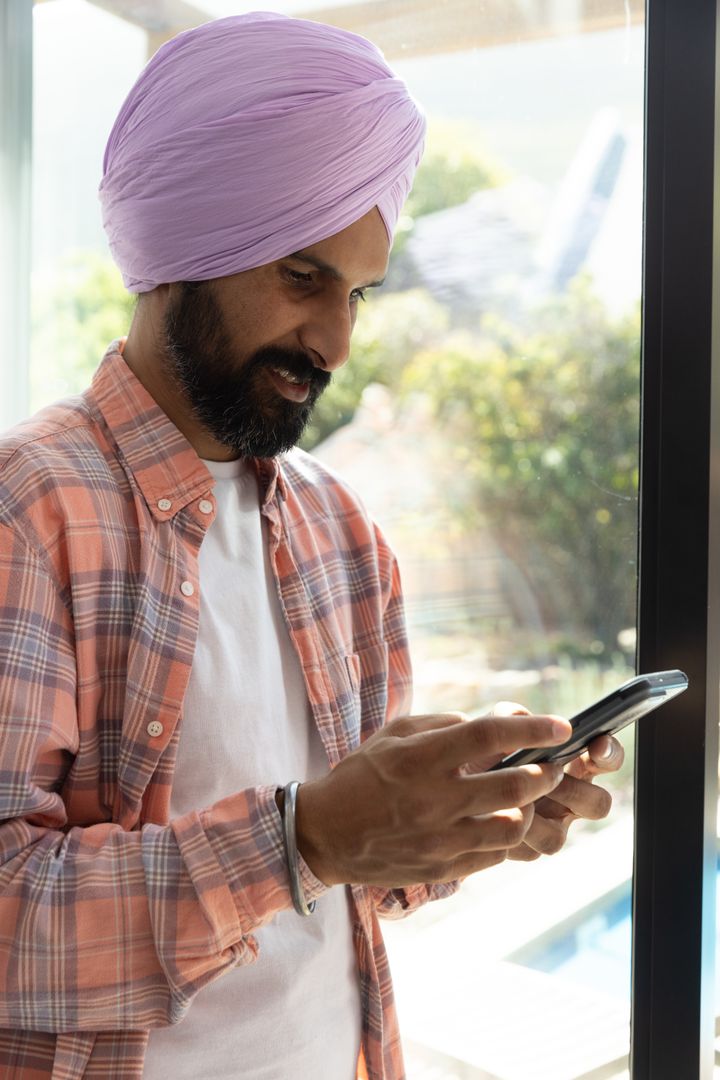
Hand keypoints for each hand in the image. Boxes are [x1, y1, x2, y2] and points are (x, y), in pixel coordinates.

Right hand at [294, 710, 571, 887]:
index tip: (561, 727)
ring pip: (514, 826)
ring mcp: (441, 839)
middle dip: (548, 772)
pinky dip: (506, 834)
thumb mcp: (395, 735)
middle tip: (555, 765)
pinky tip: (501, 819)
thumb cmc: (362, 775)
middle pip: (516, 785)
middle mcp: (435, 800)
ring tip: (528, 797)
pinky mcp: (444, 869)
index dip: (532, 729)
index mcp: (421, 758)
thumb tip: (492, 725)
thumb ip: (445, 725)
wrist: (325, 835)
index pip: (490, 736)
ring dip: (531, 808)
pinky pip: (495, 854)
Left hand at [486, 702, 623, 861]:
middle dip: (574, 791)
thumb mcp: (493, 728)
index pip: (605, 756)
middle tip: (549, 778)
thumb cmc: (483, 751)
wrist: (452, 786)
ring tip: (513, 798)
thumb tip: (526, 721)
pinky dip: (512, 830)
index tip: (596, 746)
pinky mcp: (529, 847)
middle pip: (598, 804)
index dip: (609, 753)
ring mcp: (551, 825)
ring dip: (535, 816)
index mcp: (571, 761)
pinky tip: (492, 816)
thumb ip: (509, 718)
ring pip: (559, 834)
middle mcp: (568, 795)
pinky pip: (530, 847)